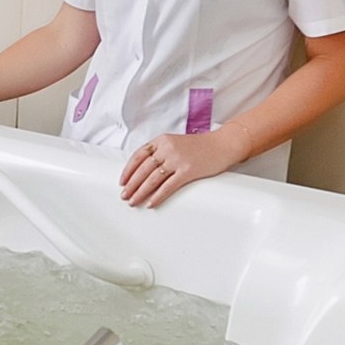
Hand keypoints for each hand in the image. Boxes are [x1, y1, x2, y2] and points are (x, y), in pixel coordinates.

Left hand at [120, 130, 248, 207]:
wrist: (223, 145)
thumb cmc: (200, 147)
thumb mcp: (176, 144)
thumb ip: (161, 152)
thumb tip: (144, 172)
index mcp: (162, 140)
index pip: (139, 155)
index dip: (128, 170)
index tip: (122, 181)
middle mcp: (168, 148)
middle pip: (143, 169)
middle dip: (131, 184)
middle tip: (124, 196)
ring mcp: (178, 159)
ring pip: (153, 178)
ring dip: (140, 192)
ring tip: (133, 202)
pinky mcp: (188, 171)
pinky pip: (168, 186)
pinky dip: (158, 196)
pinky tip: (151, 203)